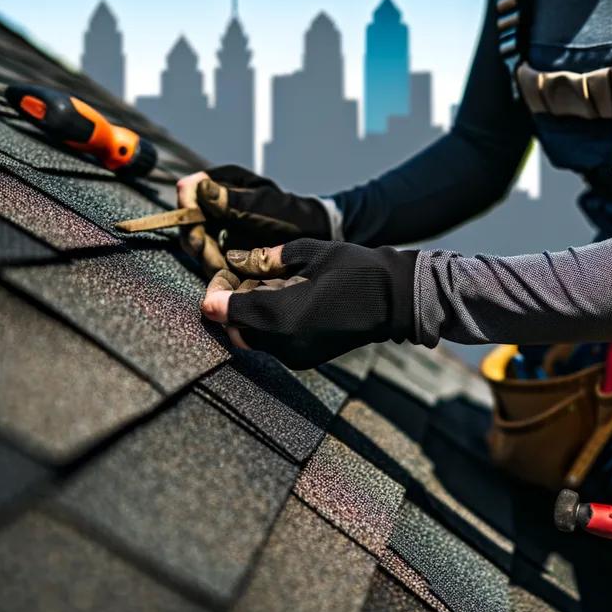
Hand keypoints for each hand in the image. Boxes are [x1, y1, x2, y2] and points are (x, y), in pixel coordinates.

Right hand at [177, 164, 332, 275]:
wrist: (313, 236)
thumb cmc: (292, 214)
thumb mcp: (264, 206)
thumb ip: (232, 200)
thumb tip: (201, 188)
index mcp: (224, 183)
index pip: (190, 189)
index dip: (187, 206)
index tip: (194, 223)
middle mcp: (216, 204)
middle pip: (189, 221)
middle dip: (197, 240)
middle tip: (210, 254)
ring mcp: (218, 227)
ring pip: (197, 244)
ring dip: (207, 258)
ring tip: (225, 269)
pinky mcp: (224, 248)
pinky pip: (211, 259)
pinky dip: (218, 269)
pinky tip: (231, 276)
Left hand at [200, 239, 417, 368]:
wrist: (396, 300)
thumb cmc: (358, 271)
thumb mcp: (311, 253)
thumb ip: (269, 258)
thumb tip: (238, 259)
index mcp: (283, 314)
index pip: (229, 311)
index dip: (216, 296)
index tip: (218, 280)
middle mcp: (285, 342)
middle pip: (236, 330)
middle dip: (229, 307)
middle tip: (237, 281)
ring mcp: (297, 354)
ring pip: (253, 339)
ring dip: (248, 316)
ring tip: (262, 288)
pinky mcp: (306, 358)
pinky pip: (273, 344)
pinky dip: (267, 325)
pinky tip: (281, 302)